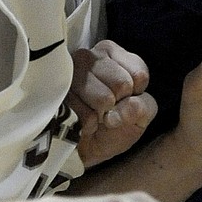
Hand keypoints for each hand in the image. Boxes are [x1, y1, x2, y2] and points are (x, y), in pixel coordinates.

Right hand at [69, 40, 156, 168]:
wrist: (88, 148)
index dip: (136, 96)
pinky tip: (83, 119)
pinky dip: (88, 123)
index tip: (125, 100)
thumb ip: (142, 107)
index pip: (139, 75)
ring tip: (95, 113)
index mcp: (114, 54)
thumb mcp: (142, 114)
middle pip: (122, 85)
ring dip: (102, 115)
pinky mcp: (59, 92)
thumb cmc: (116, 124)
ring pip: (104, 99)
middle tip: (107, 109)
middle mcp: (91, 55)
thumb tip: (121, 109)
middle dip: (118, 105)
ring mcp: (72, 72)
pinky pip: (86, 114)